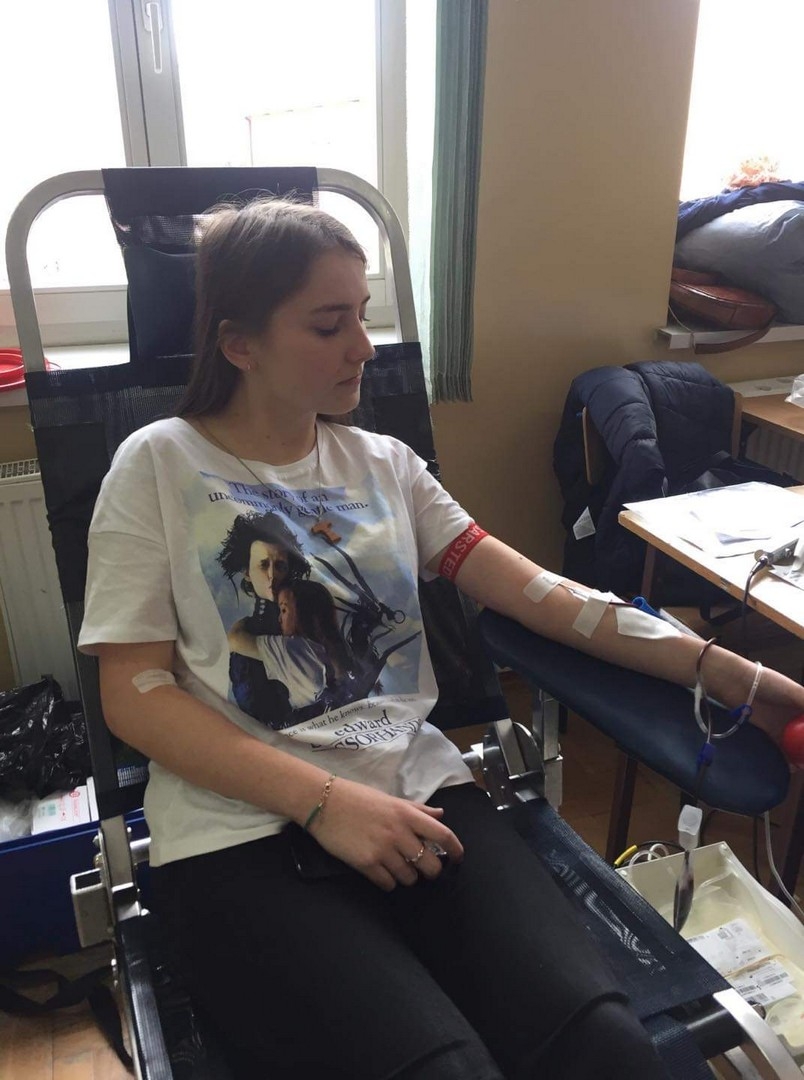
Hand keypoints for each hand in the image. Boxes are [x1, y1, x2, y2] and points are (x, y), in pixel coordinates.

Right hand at [309, 778, 463, 889]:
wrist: (324, 802)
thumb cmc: (358, 798)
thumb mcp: (391, 799)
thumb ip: (417, 809)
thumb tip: (441, 815)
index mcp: (407, 814)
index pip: (443, 835)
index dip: (456, 849)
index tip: (458, 858)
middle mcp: (399, 832)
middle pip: (430, 864)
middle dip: (430, 870)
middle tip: (422, 868)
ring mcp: (383, 850)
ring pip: (409, 878)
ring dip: (407, 877)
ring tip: (397, 868)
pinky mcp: (366, 864)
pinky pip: (388, 884)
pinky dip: (388, 882)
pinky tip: (381, 873)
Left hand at [708, 650, 803, 766]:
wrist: (740, 686)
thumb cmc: (768, 683)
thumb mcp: (794, 691)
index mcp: (802, 704)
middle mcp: (795, 716)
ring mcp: (783, 725)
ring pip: (797, 744)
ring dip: (802, 755)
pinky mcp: (771, 733)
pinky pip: (783, 748)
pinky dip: (789, 758)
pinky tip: (795, 766)